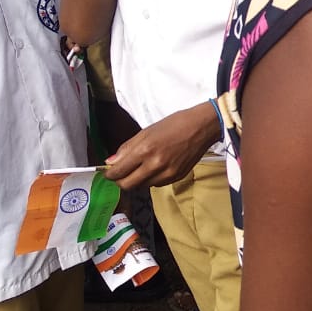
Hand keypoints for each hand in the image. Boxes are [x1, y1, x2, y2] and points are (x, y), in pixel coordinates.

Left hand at [104, 103, 220, 189]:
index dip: (110, 174)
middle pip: (128, 185)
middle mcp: (155, 165)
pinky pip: (156, 184)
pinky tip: (155, 168)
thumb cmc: (174, 124)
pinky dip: (151, 179)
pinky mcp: (177, 177)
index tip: (109, 172)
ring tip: (141, 168)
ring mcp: (167, 173)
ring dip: (137, 180)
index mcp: (145, 150)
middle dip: (120, 181)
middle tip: (121, 174)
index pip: (119, 172)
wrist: (202, 127)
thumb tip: (110, 162)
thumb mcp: (146, 132)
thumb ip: (127, 148)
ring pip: (142, 186)